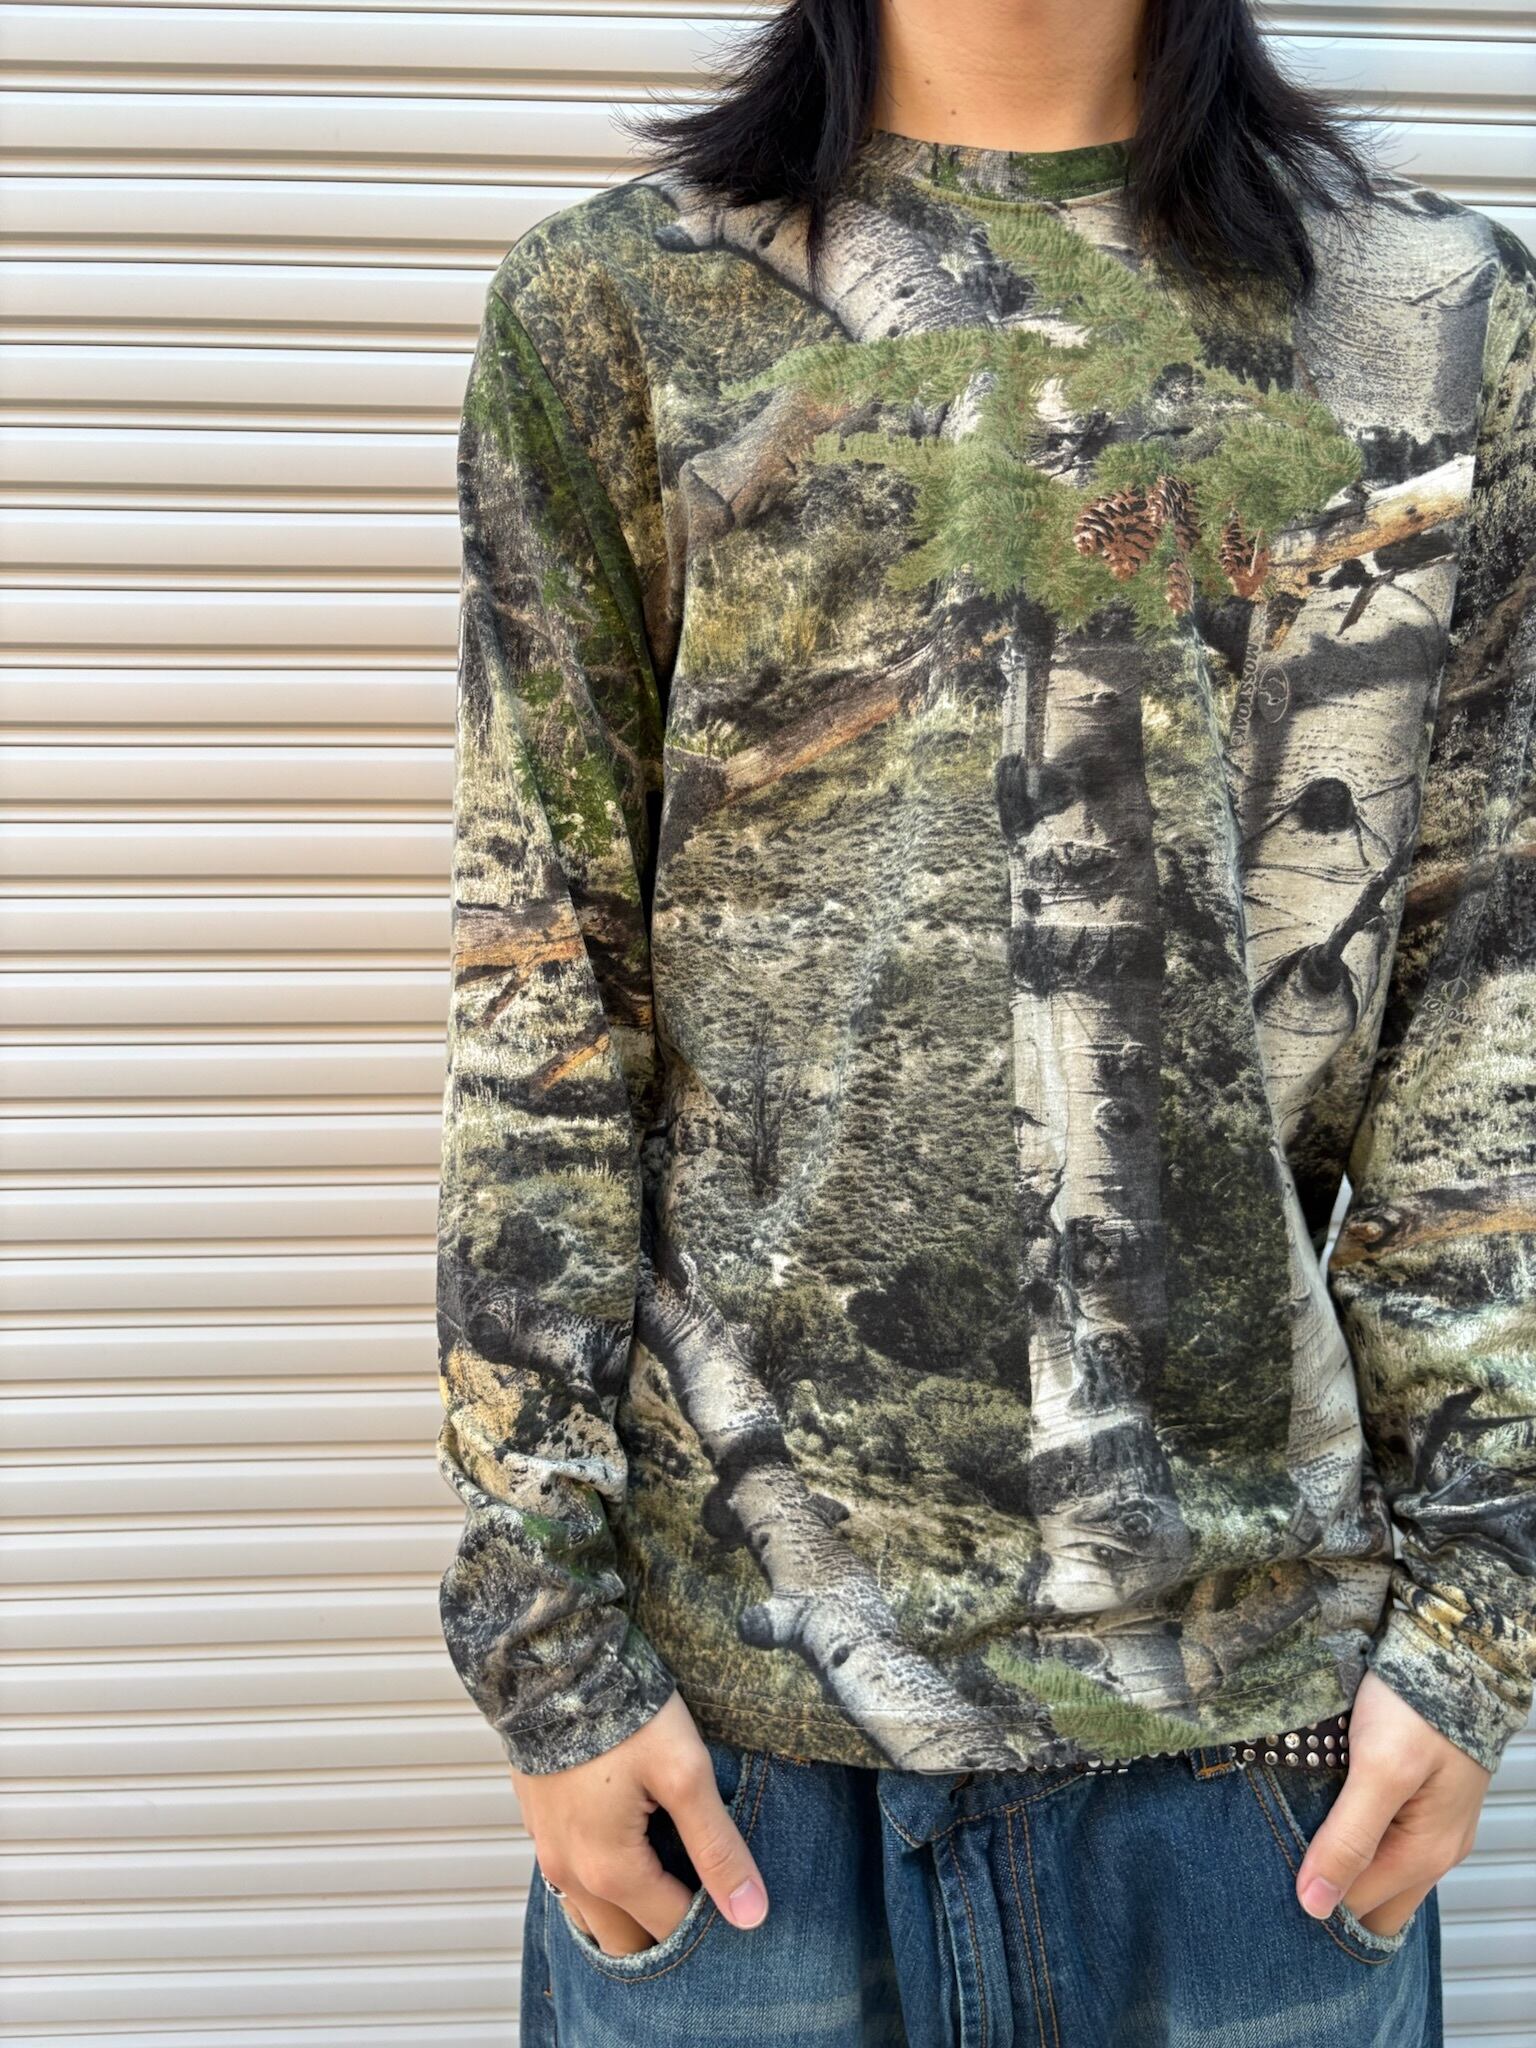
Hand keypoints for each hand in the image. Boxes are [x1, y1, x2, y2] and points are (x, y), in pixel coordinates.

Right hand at [512, 1691, 769, 1956]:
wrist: (555, 1660)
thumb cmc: (624, 1713)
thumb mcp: (685, 1774)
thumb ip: (717, 1847)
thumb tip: (751, 1914)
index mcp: (609, 1872)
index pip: (671, 1929)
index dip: (708, 1920)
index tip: (735, 1893)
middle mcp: (569, 1875)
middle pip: (624, 1940)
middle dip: (663, 1933)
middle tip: (702, 1893)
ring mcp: (547, 1851)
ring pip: (591, 1916)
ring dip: (628, 1913)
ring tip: (668, 1876)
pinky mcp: (539, 1823)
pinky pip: (570, 1879)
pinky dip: (601, 1882)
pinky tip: (629, 1846)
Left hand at [1295, 1670, 1490, 1936]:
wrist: (1452, 1649)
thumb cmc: (1418, 1707)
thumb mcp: (1380, 1770)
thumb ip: (1349, 1837)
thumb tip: (1314, 1904)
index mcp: (1424, 1856)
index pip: (1357, 1908)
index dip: (1312, 1896)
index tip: (1265, 1873)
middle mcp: (1435, 1851)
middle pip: (1374, 1901)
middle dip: (1329, 1893)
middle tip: (1273, 1861)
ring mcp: (1432, 1825)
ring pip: (1379, 1870)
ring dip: (1340, 1863)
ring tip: (1290, 1835)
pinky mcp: (1422, 1798)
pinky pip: (1385, 1838)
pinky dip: (1354, 1838)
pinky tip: (1322, 1814)